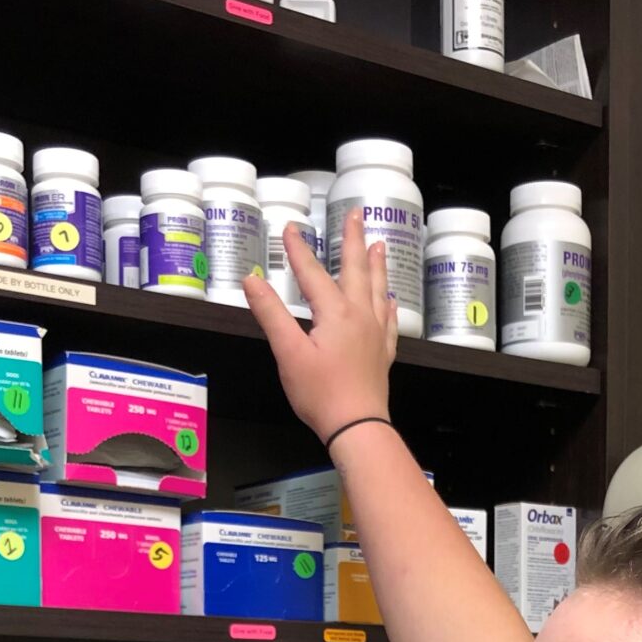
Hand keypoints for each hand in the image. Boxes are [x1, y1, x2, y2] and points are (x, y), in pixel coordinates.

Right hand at [242, 208, 398, 444]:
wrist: (358, 426)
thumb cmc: (321, 394)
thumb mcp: (288, 353)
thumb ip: (271, 314)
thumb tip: (252, 281)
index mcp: (335, 313)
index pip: (312, 273)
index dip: (298, 250)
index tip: (290, 228)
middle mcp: (360, 316)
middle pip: (356, 269)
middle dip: (353, 240)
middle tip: (354, 214)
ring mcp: (375, 334)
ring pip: (377, 289)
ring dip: (376, 265)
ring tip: (379, 245)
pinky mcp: (381, 353)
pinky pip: (388, 320)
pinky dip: (387, 305)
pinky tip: (389, 301)